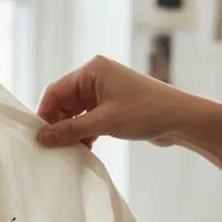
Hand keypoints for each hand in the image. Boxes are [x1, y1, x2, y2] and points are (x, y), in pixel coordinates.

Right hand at [36, 55, 197, 149]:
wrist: (182, 120)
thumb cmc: (147, 112)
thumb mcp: (104, 122)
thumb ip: (70, 131)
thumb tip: (42, 138)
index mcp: (92, 70)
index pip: (56, 91)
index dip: (45, 113)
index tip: (39, 136)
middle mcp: (96, 77)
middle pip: (64, 103)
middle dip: (58, 125)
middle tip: (52, 147)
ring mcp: (105, 92)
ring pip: (75, 114)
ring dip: (71, 132)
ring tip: (69, 150)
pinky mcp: (112, 107)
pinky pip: (88, 120)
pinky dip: (84, 134)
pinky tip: (84, 149)